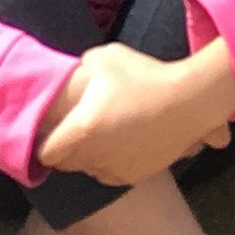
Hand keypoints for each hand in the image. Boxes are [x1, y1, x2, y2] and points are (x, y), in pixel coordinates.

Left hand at [37, 40, 234, 186]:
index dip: (43, 144)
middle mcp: (95, 154)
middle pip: (66, 164)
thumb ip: (81, 68)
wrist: (190, 101)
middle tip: (71, 134)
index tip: (47, 133)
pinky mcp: (137, 175)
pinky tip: (117, 147)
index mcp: (82, 129)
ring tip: (97, 139)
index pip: (46, 153)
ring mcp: (117, 168)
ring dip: (88, 159)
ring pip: (89, 171)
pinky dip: (110, 165)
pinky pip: (112, 175)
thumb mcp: (104, 58)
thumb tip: (76, 73)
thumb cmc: (145, 75)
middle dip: (65, 151)